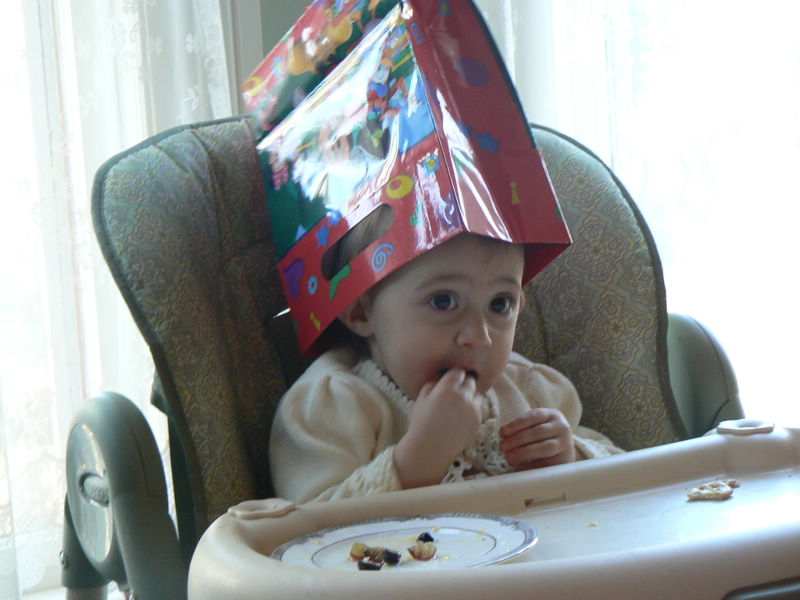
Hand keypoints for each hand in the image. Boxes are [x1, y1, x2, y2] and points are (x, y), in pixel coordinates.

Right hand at [394, 369, 481, 487]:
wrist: (430, 448)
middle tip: (456, 391)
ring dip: (470, 395)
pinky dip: (472, 409)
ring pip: (477, 394)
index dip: (454, 374)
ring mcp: (472, 408)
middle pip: (470, 381)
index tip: (451, 378)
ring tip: (459, 405)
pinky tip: (461, 416)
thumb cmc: (421, 423)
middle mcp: (463, 395)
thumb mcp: (421, 399)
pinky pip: (478, 408)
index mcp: (447, 388)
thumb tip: (441, 378)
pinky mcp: (478, 421)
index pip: (458, 371)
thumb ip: (432, 384)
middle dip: (463, 383)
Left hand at [499, 408, 575, 469]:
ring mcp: (566, 444)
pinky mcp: (565, 460)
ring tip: (509, 457)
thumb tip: (504, 437)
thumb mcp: (534, 427)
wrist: (563, 453)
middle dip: (517, 439)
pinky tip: (519, 467)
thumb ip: (521, 430)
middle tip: (502, 447)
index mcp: (552, 415)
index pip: (534, 416)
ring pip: (545, 447)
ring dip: (524, 452)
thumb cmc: (542, 437)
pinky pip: (547, 463)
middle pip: (538, 432)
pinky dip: (531, 465)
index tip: (502, 432)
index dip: (516, 423)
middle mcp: (562, 427)